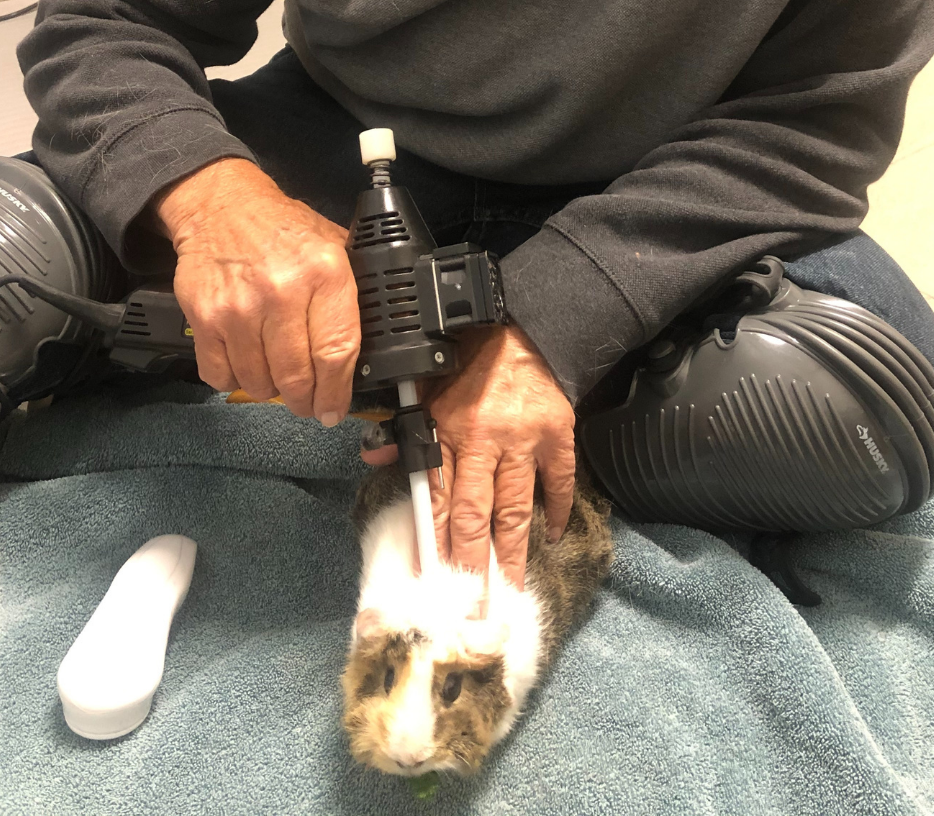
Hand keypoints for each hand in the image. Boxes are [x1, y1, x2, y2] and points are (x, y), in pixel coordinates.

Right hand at [152, 158, 360, 421]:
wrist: (220, 205)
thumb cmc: (281, 227)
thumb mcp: (333, 243)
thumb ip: (351, 289)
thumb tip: (373, 342)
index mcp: (324, 273)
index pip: (336, 352)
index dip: (337, 391)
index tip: (333, 408)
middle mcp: (282, 292)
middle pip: (297, 376)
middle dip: (305, 400)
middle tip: (307, 402)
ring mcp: (239, 308)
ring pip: (259, 382)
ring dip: (270, 390)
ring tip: (276, 375)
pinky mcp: (204, 318)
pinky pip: (220, 374)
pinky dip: (233, 379)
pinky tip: (245, 364)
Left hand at [413, 323, 574, 590]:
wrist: (518, 329)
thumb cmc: (465, 364)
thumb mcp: (423, 388)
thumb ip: (403, 428)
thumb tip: (374, 458)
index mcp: (447, 429)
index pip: (438, 498)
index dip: (436, 542)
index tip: (433, 579)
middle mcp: (485, 439)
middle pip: (476, 514)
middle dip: (473, 563)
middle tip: (472, 605)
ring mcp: (525, 440)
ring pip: (516, 508)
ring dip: (513, 553)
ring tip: (510, 589)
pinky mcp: (558, 434)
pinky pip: (559, 481)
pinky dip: (557, 511)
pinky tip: (552, 536)